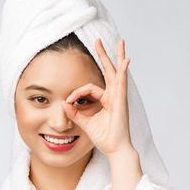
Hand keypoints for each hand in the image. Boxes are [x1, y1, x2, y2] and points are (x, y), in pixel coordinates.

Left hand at [62, 37, 134, 156]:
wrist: (114, 149)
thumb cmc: (104, 137)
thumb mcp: (85, 123)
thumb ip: (75, 113)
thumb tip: (64, 104)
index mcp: (106, 100)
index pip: (89, 88)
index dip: (76, 93)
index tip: (68, 102)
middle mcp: (114, 96)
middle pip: (109, 71)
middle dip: (104, 55)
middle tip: (99, 40)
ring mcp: (119, 97)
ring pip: (117, 72)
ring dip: (118, 56)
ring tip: (120, 41)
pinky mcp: (121, 101)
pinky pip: (121, 83)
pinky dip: (123, 72)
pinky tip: (125, 60)